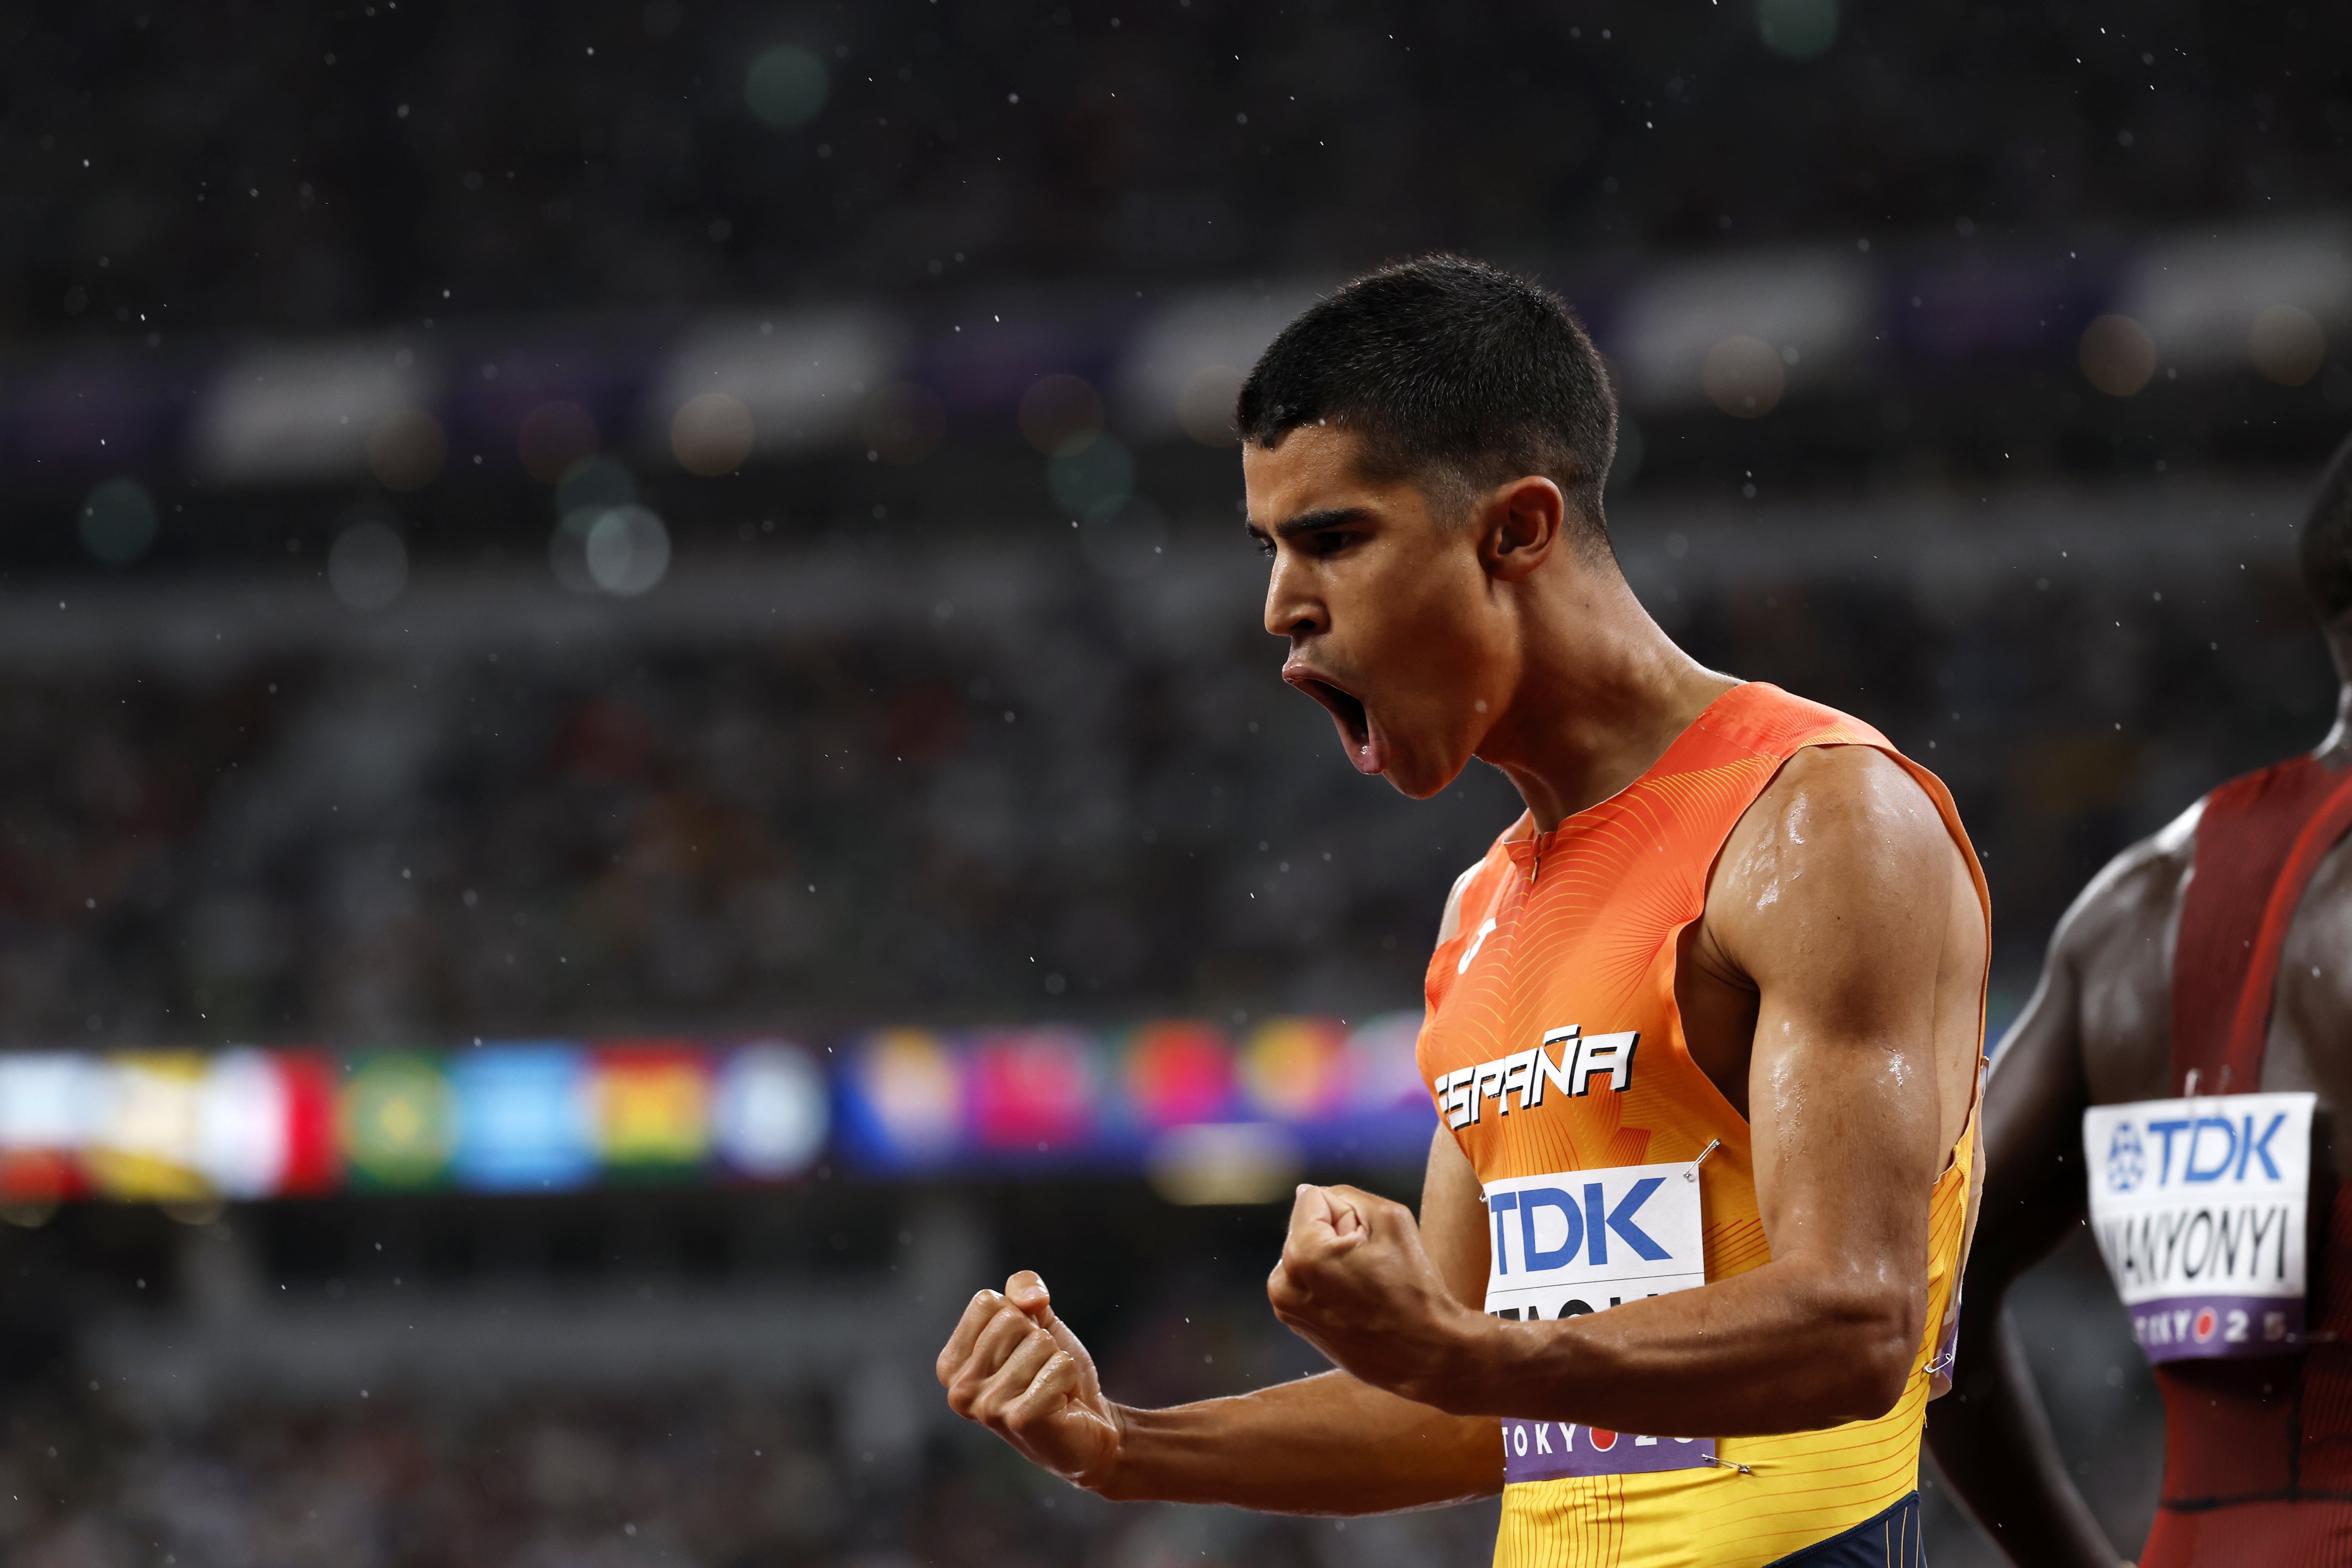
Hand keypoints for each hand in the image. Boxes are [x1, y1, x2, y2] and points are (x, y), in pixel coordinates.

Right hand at [936, 1270, 1123, 1488]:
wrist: (1088, 1424)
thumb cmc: (1051, 1372)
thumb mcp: (1036, 1321)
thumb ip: (1022, 1290)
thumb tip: (1031, 1298)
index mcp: (951, 1364)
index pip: (986, 1302)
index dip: (1017, 1316)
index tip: (1022, 1349)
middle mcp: (959, 1389)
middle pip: (1012, 1319)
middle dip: (1038, 1339)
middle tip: (1039, 1372)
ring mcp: (986, 1407)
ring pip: (1039, 1342)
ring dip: (1055, 1361)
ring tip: (1050, 1389)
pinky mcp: (1019, 1420)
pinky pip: (1058, 1368)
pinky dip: (1069, 1379)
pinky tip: (1060, 1403)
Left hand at [1266, 1184, 1483, 1408]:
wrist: (1425, 1355)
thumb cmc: (1413, 1289)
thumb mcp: (1391, 1219)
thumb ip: (1347, 1197)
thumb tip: (1307, 1194)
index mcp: (1302, 1254)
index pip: (1314, 1199)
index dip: (1347, 1214)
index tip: (1368, 1243)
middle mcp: (1283, 1282)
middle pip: (1307, 1227)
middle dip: (1335, 1236)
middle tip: (1371, 1266)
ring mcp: (1287, 1308)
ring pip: (1307, 1253)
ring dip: (1331, 1259)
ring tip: (1365, 1285)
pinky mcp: (1296, 1324)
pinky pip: (1308, 1282)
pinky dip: (1328, 1283)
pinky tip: (1356, 1302)